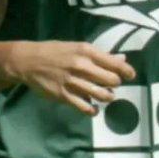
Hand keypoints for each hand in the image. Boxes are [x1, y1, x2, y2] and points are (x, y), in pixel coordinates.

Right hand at [10, 41, 134, 114]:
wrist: (27, 61)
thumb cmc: (55, 52)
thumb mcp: (77, 47)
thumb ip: (100, 55)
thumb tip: (122, 60)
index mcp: (86, 51)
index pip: (114, 63)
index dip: (126, 71)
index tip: (130, 75)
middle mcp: (80, 66)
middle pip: (111, 80)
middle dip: (115, 84)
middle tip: (112, 85)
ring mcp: (72, 82)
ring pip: (101, 95)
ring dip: (107, 97)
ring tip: (105, 96)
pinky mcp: (64, 96)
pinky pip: (85, 107)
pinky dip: (93, 110)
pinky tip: (94, 107)